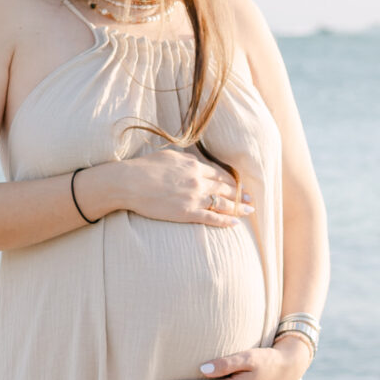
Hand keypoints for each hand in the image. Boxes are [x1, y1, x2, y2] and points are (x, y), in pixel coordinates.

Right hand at [103, 149, 253, 227]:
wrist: (130, 183)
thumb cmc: (145, 167)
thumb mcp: (170, 156)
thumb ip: (187, 159)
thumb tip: (196, 161)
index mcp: (195, 165)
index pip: (220, 174)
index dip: (232, 180)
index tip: (239, 185)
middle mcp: (199, 181)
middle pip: (226, 188)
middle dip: (240, 194)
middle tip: (250, 198)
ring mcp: (194, 197)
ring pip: (223, 204)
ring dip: (238, 208)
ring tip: (249, 210)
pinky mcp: (187, 213)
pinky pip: (212, 218)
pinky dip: (225, 221)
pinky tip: (235, 223)